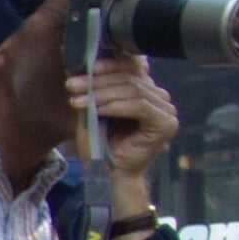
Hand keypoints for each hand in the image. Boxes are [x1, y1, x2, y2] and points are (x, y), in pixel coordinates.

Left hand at [69, 55, 178, 179]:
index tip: (82, 67)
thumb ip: (90, 89)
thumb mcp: (91, 110)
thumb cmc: (98, 144)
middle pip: (130, 78)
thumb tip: (75, 65)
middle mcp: (160, 97)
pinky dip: (115, 106)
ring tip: (77, 100)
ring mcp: (166, 110)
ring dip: (101, 94)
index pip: (131, 67)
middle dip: (97, 81)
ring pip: (133, 90)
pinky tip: (97, 109)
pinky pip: (139, 106)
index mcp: (145, 90)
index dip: (108, 65)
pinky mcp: (166, 123)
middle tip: (72, 84)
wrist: (107, 174)